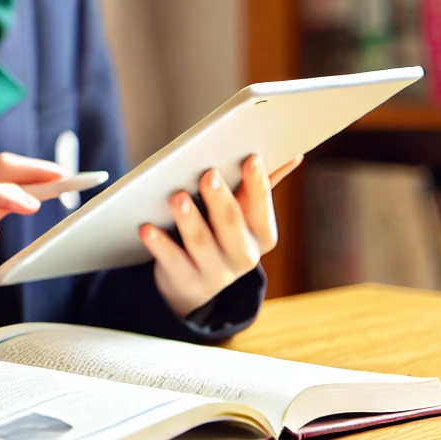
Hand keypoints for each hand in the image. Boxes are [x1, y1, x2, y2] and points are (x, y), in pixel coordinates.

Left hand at [141, 154, 302, 318]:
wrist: (194, 284)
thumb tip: (294, 155)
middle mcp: (243, 256)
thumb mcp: (242, 215)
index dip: (258, 185)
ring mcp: (216, 273)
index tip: (251, 158)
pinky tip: (146, 228)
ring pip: (201, 243)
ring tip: (176, 197)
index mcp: (261, 236)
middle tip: (208, 174)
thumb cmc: (219, 234)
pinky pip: (172, 262)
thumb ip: (258, 187)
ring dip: (190, 219)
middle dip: (221, 200)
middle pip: (232, 225)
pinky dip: (160, 244)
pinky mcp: (186, 282)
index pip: (262, 208)